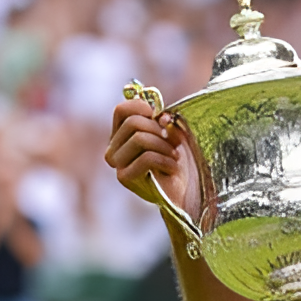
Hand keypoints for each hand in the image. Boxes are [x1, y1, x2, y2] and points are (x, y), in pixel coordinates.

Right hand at [104, 98, 199, 214]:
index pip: (121, 110)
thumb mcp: (174, 135)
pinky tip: (172, 169)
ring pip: (139, 138)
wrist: (186, 192)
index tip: (161, 117)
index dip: (142, 107)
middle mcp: (114, 148)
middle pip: (133, 122)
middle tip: (175, 143)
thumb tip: (162, 116)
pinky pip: (147, 157)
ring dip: (165, 146)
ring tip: (175, 157)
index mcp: (121, 135)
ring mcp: (117, 164)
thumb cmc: (178, 161)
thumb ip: (166, 121)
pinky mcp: (124, 178)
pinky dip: (166, 161)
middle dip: (160, 130)